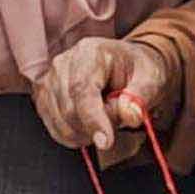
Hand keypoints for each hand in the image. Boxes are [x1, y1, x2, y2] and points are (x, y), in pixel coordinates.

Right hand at [36, 35, 169, 161]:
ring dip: (84, 133)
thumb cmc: (136, 71)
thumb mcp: (150, 80)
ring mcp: (50, 79)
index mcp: (90, 52)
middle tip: (115, 125)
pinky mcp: (44, 96)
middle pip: (69, 109)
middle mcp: (64, 63)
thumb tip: (129, 115)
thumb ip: (140, 98)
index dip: (93, 119)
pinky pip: (54, 127)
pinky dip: (73, 135)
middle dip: (93, 128)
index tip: (106, 141)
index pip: (82, 89)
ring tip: (104, 123)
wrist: (126, 67)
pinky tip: (88, 126)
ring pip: (60, 121)